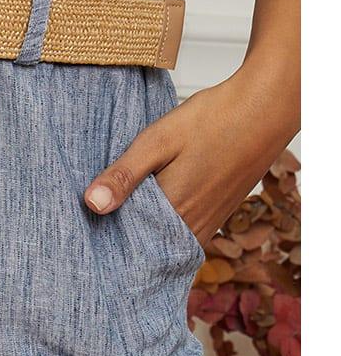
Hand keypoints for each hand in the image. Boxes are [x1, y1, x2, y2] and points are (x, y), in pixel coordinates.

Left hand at [83, 62, 299, 248]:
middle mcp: (192, 226)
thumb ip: (124, 174)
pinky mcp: (218, 215)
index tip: (89, 235)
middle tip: (98, 232)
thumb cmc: (214, 119)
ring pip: (167, 243)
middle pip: (147, 248)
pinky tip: (154, 211)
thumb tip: (92, 205)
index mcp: (173, 211)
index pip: (128, 243)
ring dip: (145, 236)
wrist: (266, 108)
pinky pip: (185, 234)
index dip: (107, 239)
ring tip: (122, 221)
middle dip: (124, 241)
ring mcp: (209, 223)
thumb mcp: (158, 141)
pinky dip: (166, 229)